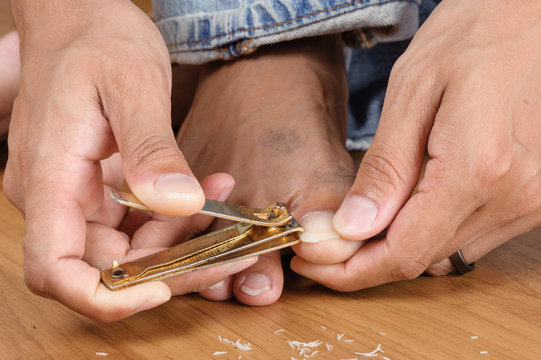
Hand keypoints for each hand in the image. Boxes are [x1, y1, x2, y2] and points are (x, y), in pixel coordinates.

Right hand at [3, 0, 211, 320]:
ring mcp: (78, 194)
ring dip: (182, 237)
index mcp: (50, 176)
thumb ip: (151, 147)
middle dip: (172, 262)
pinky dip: (176, 215)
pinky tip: (209, 188)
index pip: (56, 268)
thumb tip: (178, 202)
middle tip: (229, 242)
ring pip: (131, 247)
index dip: (105, 297)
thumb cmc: (95, 38)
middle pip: (110, 265)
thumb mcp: (130, 84)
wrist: (81, 16)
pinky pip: (139, 220)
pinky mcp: (100, 187)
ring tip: (224, 200)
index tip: (159, 291)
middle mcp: (57, 195)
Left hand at [291, 0, 540, 289]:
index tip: (312, 263)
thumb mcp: (414, 90)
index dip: (351, 270)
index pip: (402, 253)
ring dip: (396, 247)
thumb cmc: (476, 33)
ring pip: (446, 253)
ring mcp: (531, 201)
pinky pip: (471, 234)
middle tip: (322, 244)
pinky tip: (402, 209)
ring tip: (355, 227)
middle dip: (365, 260)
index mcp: (477, 171)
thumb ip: (385, 167)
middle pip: (422, 260)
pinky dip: (429, 231)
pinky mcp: (534, 195)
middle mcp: (512, 198)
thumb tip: (353, 227)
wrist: (536, 14)